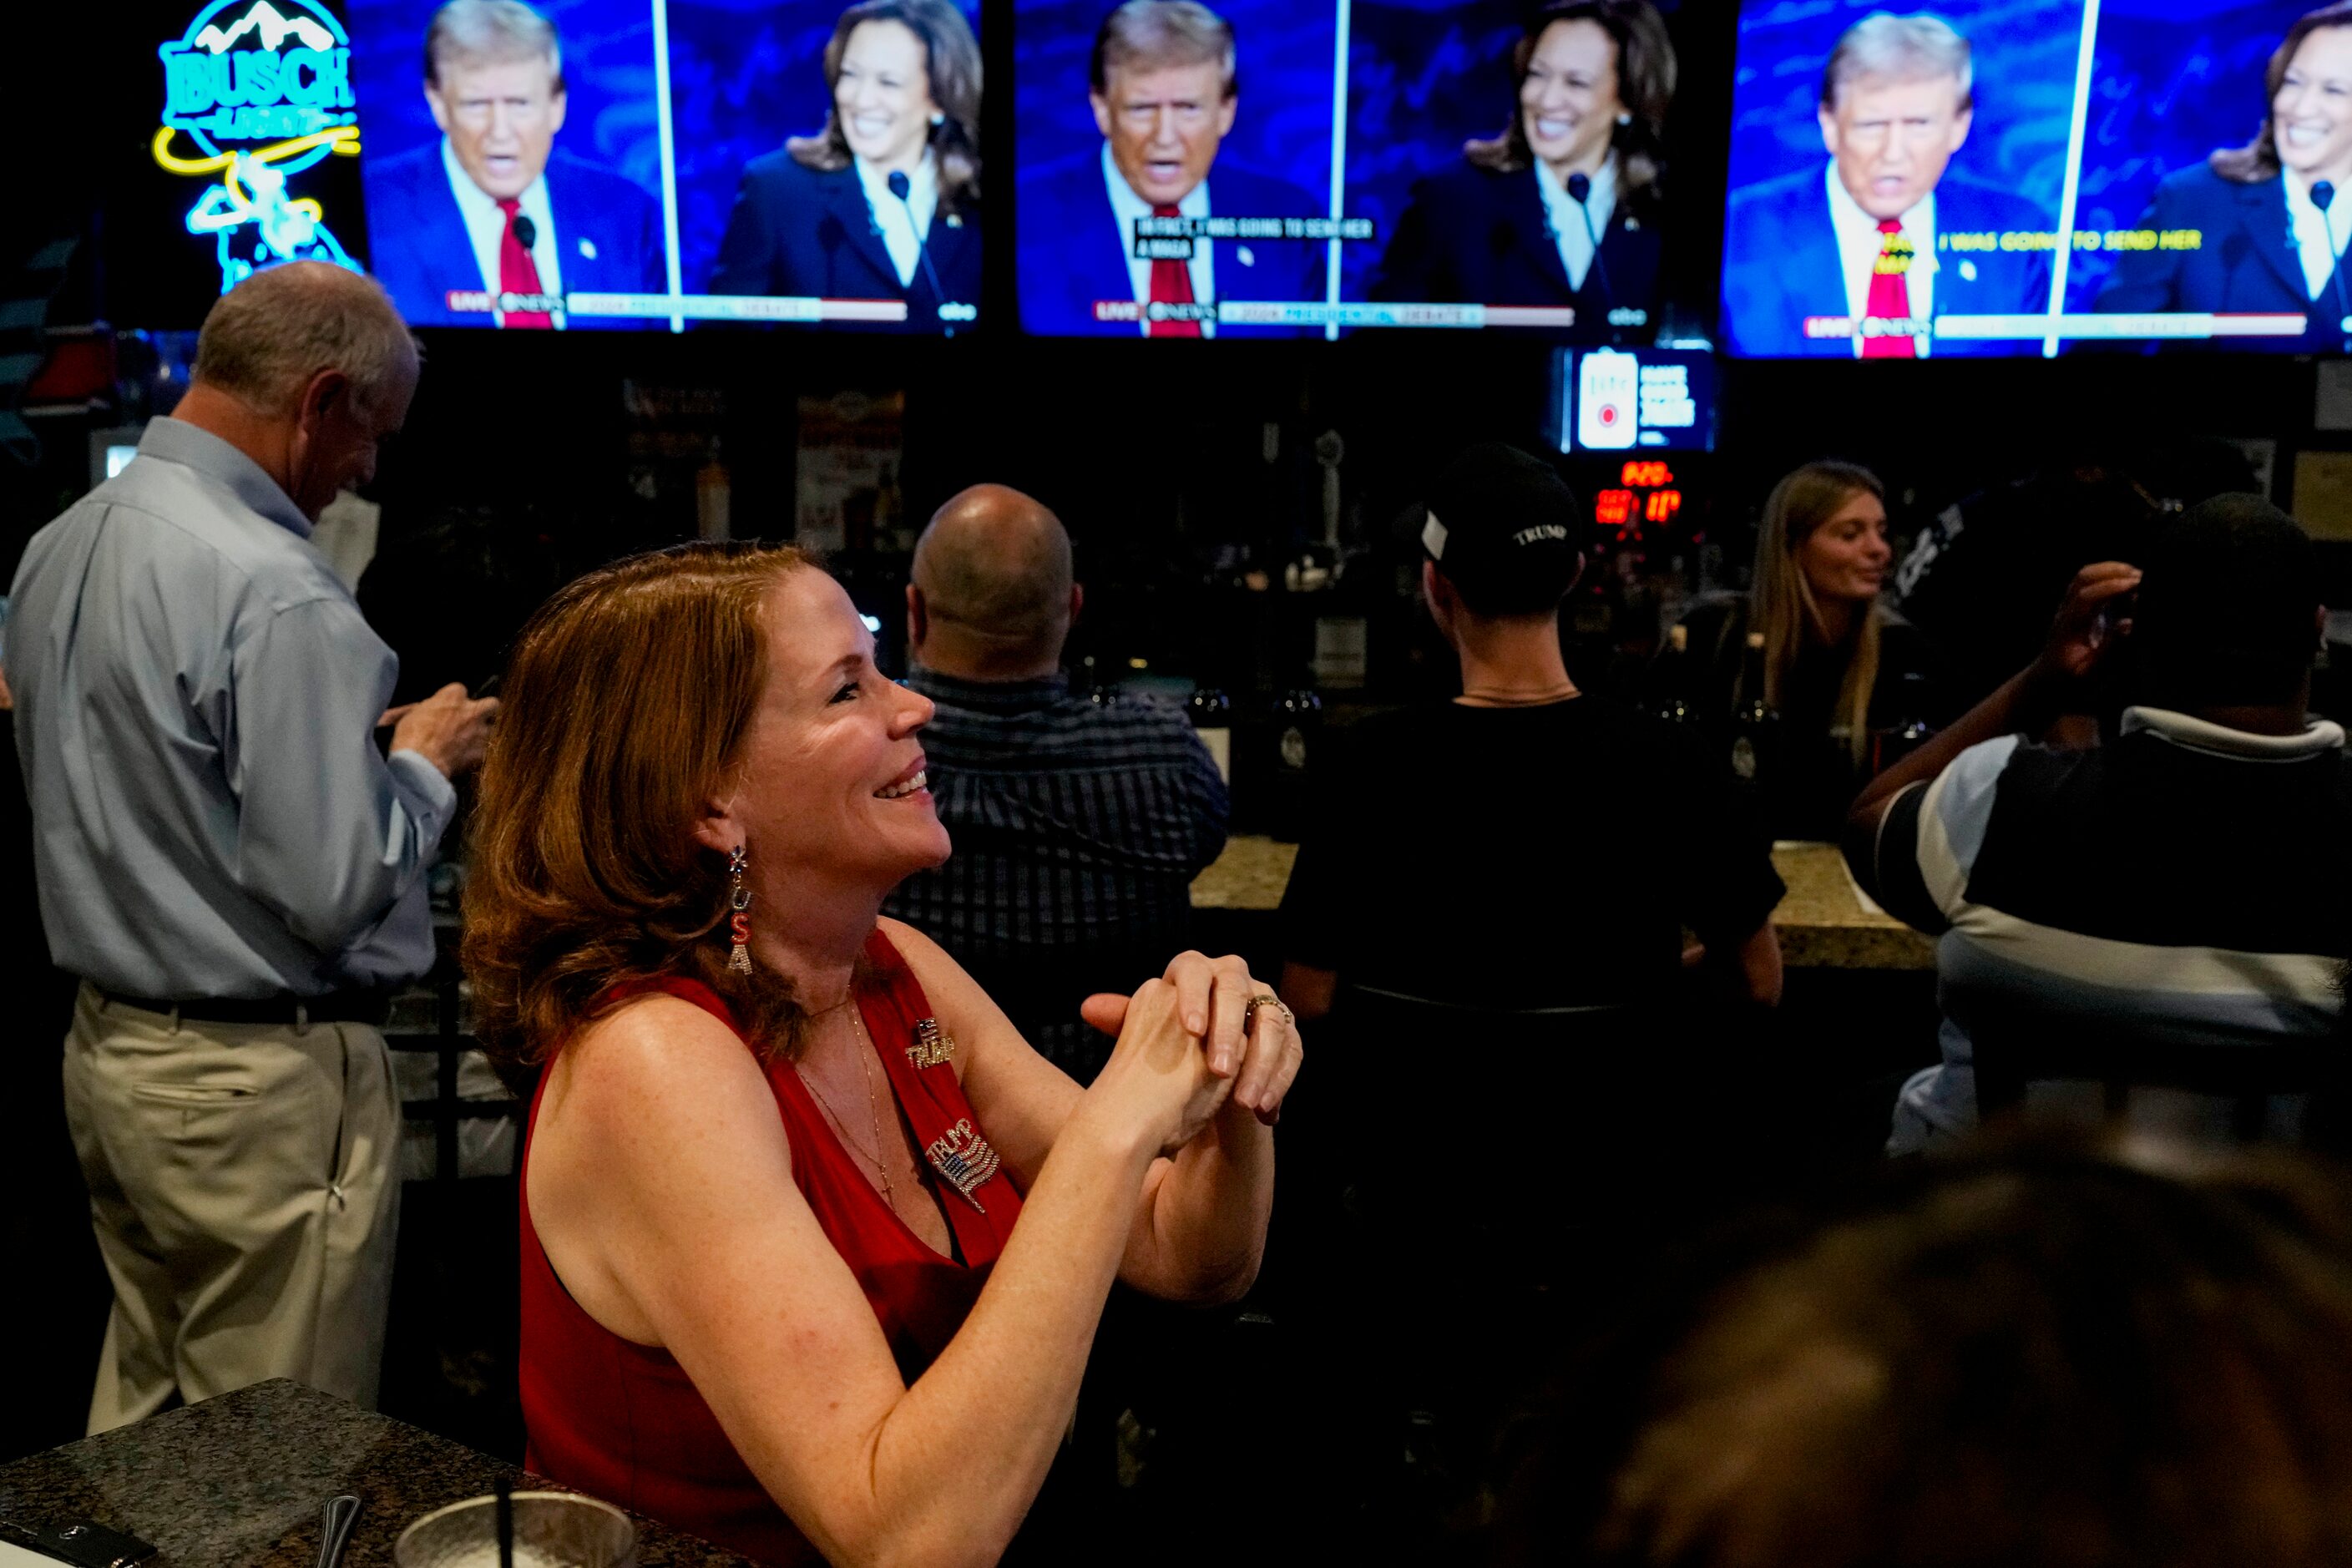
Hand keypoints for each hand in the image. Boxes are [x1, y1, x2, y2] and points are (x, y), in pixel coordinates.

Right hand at [386, 682, 499, 778]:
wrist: (421, 763)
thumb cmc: (411, 737)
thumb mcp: (411, 715)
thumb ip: (425, 709)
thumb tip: (424, 709)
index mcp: (452, 696)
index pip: (460, 690)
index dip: (455, 700)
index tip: (448, 709)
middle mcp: (471, 710)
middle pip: (492, 704)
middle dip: (486, 710)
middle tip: (476, 718)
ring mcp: (480, 731)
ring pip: (495, 728)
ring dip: (485, 734)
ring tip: (473, 741)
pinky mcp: (483, 751)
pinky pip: (487, 751)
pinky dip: (480, 754)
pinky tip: (470, 758)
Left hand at [1080, 951, 1303, 1125]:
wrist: (1192, 1085)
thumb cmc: (1165, 1057)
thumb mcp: (1147, 1039)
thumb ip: (1125, 1020)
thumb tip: (1088, 1007)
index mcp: (1192, 973)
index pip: (1193, 969)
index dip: (1195, 996)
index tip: (1192, 1031)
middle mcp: (1231, 978)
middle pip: (1236, 989)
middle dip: (1230, 1032)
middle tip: (1220, 1070)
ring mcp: (1263, 1004)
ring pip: (1272, 1024)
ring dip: (1260, 1065)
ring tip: (1244, 1102)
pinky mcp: (1286, 1036)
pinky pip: (1292, 1052)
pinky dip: (1279, 1082)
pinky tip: (1264, 1112)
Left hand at [2032, 561, 2141, 687]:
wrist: (2047, 683)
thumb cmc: (2070, 681)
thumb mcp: (2091, 672)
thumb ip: (2109, 649)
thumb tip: (2128, 624)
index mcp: (2069, 627)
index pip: (2086, 596)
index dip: (2111, 587)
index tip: (2136, 585)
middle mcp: (2066, 612)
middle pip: (2083, 577)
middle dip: (2113, 571)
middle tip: (2142, 577)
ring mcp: (2069, 607)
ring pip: (2085, 577)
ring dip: (2112, 571)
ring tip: (2138, 578)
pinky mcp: (2076, 608)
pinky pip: (2090, 584)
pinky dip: (2110, 578)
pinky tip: (2129, 586)